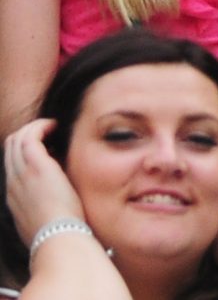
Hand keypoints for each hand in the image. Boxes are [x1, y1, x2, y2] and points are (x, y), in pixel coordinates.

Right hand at [4, 119, 84, 244]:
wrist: (58, 238)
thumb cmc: (61, 233)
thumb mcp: (45, 220)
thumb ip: (47, 205)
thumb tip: (60, 194)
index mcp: (15, 197)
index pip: (12, 166)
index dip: (27, 153)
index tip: (48, 149)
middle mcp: (13, 183)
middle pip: (10, 149)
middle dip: (28, 136)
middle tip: (49, 133)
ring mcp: (22, 174)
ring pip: (16, 139)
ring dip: (34, 128)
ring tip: (52, 127)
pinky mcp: (37, 166)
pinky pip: (29, 136)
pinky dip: (41, 126)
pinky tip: (55, 126)